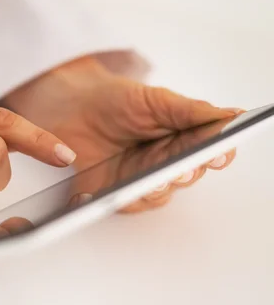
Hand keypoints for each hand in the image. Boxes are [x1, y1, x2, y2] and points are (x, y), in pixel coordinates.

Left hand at [0, 56, 240, 212]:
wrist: (72, 106)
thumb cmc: (115, 101)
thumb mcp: (155, 100)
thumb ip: (191, 111)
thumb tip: (232, 115)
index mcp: (180, 140)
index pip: (206, 152)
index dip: (214, 155)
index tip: (217, 155)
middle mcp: (162, 163)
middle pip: (184, 176)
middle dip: (184, 174)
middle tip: (181, 169)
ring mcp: (138, 179)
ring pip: (158, 194)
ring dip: (156, 190)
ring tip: (153, 181)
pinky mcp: (112, 192)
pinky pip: (125, 204)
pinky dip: (121, 200)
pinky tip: (117, 194)